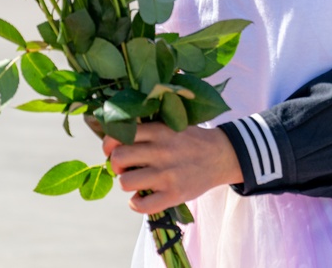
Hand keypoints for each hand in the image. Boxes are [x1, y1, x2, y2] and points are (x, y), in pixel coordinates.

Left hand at [102, 122, 243, 214]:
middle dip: (116, 164)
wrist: (222, 156)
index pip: (120, 134)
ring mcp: (167, 174)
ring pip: (125, 182)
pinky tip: (143, 197)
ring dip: (127, 183)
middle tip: (126, 166)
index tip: (112, 150)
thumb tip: (114, 137)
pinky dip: (137, 203)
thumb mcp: (172, 125)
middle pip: (118, 158)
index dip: (109, 144)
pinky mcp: (174, 194)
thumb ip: (148, 129)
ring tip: (138, 180)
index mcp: (160, 131)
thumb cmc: (191, 141)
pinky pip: (141, 205)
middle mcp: (162, 151)